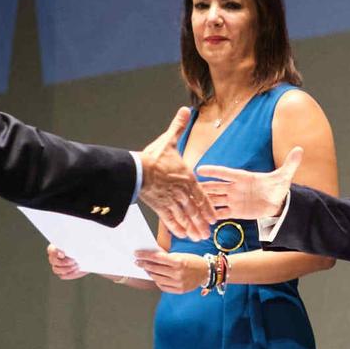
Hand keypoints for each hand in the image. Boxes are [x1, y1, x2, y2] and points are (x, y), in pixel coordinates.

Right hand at [46, 244, 85, 280]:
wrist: (87, 256)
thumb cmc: (82, 247)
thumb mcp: (78, 244)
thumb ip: (72, 245)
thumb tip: (70, 249)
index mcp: (55, 248)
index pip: (50, 250)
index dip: (55, 252)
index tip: (63, 254)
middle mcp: (54, 258)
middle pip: (52, 260)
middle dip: (62, 262)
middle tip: (73, 261)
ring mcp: (57, 267)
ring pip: (56, 269)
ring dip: (66, 268)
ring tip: (76, 265)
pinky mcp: (62, 274)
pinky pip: (62, 275)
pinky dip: (70, 273)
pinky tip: (77, 270)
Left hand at [133, 249, 208, 293]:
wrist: (206, 272)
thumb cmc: (193, 261)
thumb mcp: (181, 255)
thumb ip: (167, 257)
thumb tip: (151, 256)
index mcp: (178, 262)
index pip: (157, 258)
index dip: (145, 256)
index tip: (137, 254)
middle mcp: (178, 273)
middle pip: (155, 268)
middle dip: (144, 264)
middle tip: (137, 262)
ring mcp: (178, 283)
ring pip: (157, 278)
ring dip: (150, 273)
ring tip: (147, 269)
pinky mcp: (179, 290)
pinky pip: (163, 287)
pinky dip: (157, 281)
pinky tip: (155, 277)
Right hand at [137, 108, 215, 240]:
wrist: (136, 170)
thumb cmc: (153, 156)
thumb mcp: (168, 141)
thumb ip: (178, 127)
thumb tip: (184, 110)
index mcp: (186, 177)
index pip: (201, 195)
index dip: (208, 208)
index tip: (214, 218)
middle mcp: (181, 191)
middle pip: (195, 210)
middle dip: (201, 223)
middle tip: (207, 233)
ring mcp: (171, 200)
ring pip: (185, 217)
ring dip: (192, 228)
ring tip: (197, 238)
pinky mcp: (159, 206)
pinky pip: (170, 220)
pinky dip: (176, 228)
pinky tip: (181, 235)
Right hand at [199, 146, 303, 221]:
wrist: (278, 202)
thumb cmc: (278, 187)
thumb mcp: (285, 176)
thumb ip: (291, 163)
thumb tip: (300, 149)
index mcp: (243, 177)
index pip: (226, 173)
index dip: (213, 171)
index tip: (200, 169)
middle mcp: (235, 187)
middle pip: (216, 187)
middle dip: (203, 188)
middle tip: (188, 189)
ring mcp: (234, 199)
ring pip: (215, 200)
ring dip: (204, 202)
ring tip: (191, 205)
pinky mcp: (236, 211)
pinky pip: (222, 213)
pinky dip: (213, 216)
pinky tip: (202, 219)